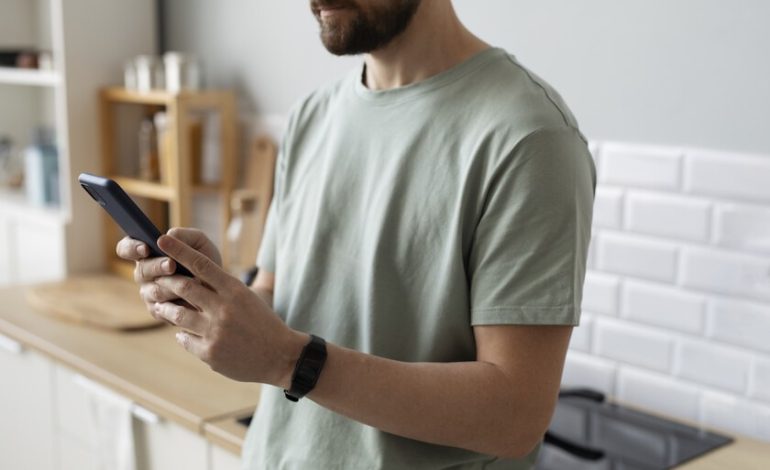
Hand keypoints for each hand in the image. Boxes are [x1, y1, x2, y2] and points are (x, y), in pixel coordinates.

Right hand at [115, 228, 221, 318]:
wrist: (219, 287)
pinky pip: (162, 309)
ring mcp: (148, 293)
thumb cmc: (205, 259)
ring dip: (170, 286)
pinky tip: (189, 300)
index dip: (131, 248)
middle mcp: (143, 273)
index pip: (126, 248)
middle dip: (156, 267)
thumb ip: (184, 236)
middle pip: (141, 271)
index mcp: (147, 253)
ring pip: (153, 291)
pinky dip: (177, 303)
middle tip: (171, 265)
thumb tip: (168, 235)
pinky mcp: (158, 311)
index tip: (145, 248)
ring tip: (188, 282)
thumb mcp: (199, 243)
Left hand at [152, 233, 306, 385]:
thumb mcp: (247, 298)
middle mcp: (223, 308)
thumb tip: (192, 280)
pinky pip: (184, 339)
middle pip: (183, 287)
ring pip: (177, 315)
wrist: (281, 356)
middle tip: (155, 278)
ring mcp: (215, 332)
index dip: (179, 250)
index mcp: (234, 290)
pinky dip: (182, 334)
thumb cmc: (263, 323)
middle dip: (165, 281)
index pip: (201, 264)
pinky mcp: (209, 353)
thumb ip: (221, 289)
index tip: (162, 239)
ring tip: (161, 306)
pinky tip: (184, 333)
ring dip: (166, 309)